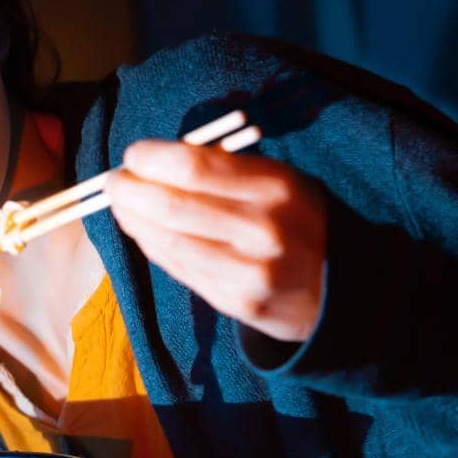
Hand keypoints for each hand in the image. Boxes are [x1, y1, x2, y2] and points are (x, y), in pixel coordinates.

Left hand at [105, 140, 327, 341]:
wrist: (344, 289)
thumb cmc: (297, 220)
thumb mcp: (277, 182)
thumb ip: (221, 171)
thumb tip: (150, 163)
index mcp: (275, 187)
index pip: (193, 167)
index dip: (150, 159)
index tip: (133, 155)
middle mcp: (262, 229)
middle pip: (170, 205)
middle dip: (129, 190)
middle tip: (113, 182)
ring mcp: (249, 271)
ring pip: (166, 240)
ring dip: (132, 219)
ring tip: (122, 206)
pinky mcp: (237, 302)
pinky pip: (178, 267)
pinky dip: (151, 245)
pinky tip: (144, 232)